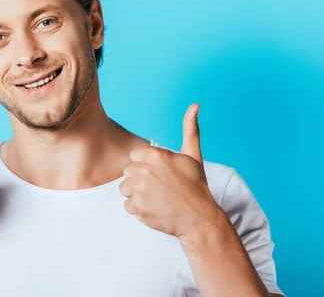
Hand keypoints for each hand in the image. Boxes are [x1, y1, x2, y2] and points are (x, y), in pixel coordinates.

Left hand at [119, 103, 219, 237]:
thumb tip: (195, 105)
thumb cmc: (195, 186)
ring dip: (136, 195)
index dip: (146, 165)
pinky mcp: (137, 208)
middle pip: (128, 172)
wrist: (199, 219)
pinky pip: (128, 206)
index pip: (134, 157)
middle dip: (140, 180)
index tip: (160, 174)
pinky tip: (154, 209)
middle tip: (159, 188)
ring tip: (156, 198)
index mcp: (155, 155)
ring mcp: (140, 190)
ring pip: (125, 189)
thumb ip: (190, 129)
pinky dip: (139, 210)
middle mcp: (145, 170)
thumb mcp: (193, 156)